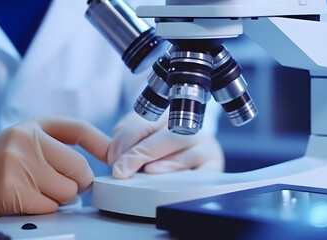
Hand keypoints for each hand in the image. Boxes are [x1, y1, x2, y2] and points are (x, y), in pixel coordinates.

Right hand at [0, 117, 109, 219]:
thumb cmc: (2, 159)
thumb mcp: (29, 138)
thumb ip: (61, 144)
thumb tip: (105, 155)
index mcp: (35, 125)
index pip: (79, 129)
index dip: (102, 144)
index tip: (114, 156)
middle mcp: (27, 140)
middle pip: (80, 169)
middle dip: (79, 182)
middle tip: (65, 184)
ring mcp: (18, 164)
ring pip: (68, 192)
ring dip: (62, 197)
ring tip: (41, 189)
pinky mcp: (11, 190)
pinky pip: (50, 207)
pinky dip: (45, 208)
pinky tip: (29, 199)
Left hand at [107, 112, 224, 178]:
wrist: (193, 151)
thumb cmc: (160, 145)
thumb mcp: (140, 137)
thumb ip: (125, 141)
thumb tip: (114, 155)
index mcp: (165, 112)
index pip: (145, 122)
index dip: (126, 139)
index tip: (113, 158)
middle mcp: (188, 124)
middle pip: (166, 136)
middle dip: (140, 154)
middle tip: (121, 171)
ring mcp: (204, 144)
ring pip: (186, 152)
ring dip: (164, 165)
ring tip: (147, 173)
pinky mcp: (214, 163)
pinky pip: (203, 172)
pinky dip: (186, 177)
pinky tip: (172, 181)